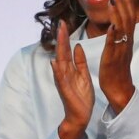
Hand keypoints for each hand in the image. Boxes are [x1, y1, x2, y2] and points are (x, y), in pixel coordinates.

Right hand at [52, 20, 94, 138]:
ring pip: (59, 62)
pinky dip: (57, 71)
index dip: (66, 36)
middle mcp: (64, 72)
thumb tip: (77, 46)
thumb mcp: (83, 75)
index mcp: (70, 68)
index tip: (65, 23)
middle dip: (61, 38)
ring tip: (59, 37)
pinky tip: (54, 62)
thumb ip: (80, 61)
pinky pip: (60, 79)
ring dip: (59, 49)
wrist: (80, 115)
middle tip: (60, 23)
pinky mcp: (65, 90)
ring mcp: (63, 81)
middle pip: (62, 52)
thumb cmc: (81, 96)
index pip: (66, 49)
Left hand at [99, 0, 137, 113]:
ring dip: (118, 13)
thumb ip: (120, 36)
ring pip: (122, 28)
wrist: (120, 88)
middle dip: (123, 3)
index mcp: (127, 40)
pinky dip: (114, 34)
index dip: (127, 3)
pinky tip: (112, 25)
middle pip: (127, 19)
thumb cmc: (117, 69)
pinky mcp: (113, 58)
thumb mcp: (120, 49)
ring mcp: (121, 49)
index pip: (129, 17)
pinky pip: (114, 44)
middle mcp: (126, 42)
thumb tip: (118, 23)